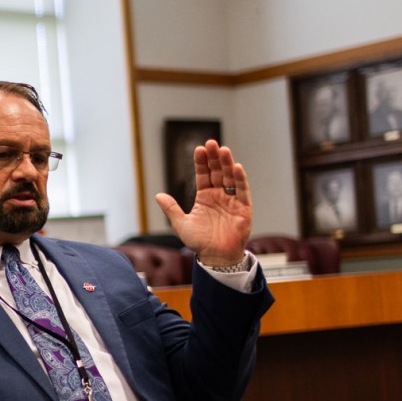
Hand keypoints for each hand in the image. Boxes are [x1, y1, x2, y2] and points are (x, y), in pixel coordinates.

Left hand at [155, 139, 251, 266]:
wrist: (215, 257)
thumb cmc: (199, 242)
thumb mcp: (181, 224)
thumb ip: (171, 209)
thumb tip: (158, 195)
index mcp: (204, 197)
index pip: (203, 175)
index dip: (201, 163)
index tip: (199, 149)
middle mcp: (219, 196)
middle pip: (217, 172)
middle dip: (214, 158)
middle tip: (211, 143)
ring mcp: (231, 201)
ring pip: (230, 178)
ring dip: (227, 164)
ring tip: (223, 150)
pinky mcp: (243, 208)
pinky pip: (242, 191)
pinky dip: (240, 179)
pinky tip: (236, 167)